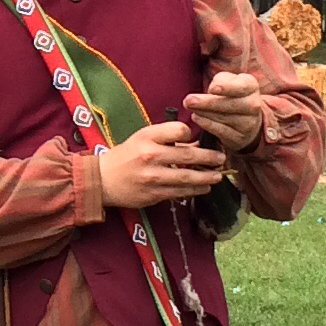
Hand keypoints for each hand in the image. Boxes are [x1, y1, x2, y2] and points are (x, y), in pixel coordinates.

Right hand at [97, 118, 230, 210]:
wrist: (103, 179)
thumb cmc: (126, 155)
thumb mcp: (143, 138)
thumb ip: (168, 139)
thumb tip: (196, 143)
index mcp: (148, 138)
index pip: (178, 130)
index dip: (190, 133)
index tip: (195, 138)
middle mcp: (151, 156)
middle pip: (188, 156)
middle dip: (209, 158)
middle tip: (222, 159)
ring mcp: (153, 177)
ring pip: (187, 178)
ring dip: (206, 178)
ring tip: (217, 176)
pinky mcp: (154, 194)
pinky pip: (180, 193)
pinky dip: (195, 190)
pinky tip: (204, 188)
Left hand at [183, 68, 266, 152]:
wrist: (245, 118)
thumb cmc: (231, 93)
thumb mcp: (229, 81)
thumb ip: (221, 80)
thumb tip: (213, 87)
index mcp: (251, 86)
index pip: (241, 86)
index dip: (227, 88)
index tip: (212, 88)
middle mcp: (253, 105)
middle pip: (231, 104)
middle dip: (208, 102)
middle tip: (188, 100)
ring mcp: (248, 123)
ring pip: (224, 118)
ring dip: (204, 112)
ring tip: (189, 106)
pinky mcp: (239, 137)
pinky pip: (222, 131)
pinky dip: (207, 124)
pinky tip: (196, 117)